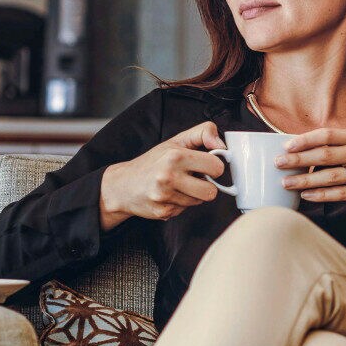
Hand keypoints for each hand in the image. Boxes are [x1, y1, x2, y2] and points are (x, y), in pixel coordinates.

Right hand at [99, 121, 225, 226]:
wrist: (122, 185)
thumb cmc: (152, 162)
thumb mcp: (176, 140)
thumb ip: (202, 133)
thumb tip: (222, 144)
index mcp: (175, 156)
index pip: (216, 167)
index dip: (214, 166)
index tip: (205, 165)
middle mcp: (169, 177)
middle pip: (211, 191)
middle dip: (206, 185)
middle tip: (193, 178)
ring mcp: (165, 197)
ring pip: (199, 202)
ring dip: (192, 194)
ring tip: (177, 185)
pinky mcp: (163, 212)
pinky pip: (185, 210)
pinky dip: (180, 204)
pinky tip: (168, 195)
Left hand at [276, 128, 345, 209]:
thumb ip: (339, 146)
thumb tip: (304, 150)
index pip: (327, 135)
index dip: (305, 140)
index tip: (286, 146)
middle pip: (324, 155)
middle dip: (298, 159)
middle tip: (279, 164)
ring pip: (330, 176)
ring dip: (305, 180)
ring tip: (286, 183)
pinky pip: (341, 193)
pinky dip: (321, 195)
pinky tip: (307, 196)